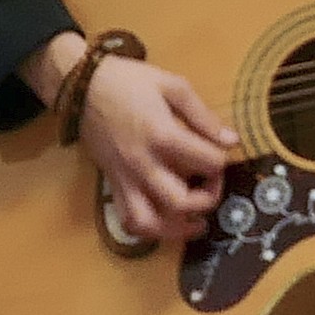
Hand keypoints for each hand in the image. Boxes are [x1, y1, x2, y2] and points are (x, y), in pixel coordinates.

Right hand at [38, 40, 238, 248]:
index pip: (207, 162)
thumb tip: (232, 141)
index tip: (222, 151)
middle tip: (212, 185)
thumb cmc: (129, 83)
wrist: (83, 88)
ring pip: (150, 223)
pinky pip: (127, 220)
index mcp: (162, 136)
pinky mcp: (112, 185)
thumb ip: (203, 116)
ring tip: (195, 223)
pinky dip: (148, 230)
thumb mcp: (173, 85)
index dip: (222, 160)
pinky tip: (165, 224)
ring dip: (177, 230)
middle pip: (181, 202)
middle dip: (207, 199)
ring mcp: (125, 179)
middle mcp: (143, 164)